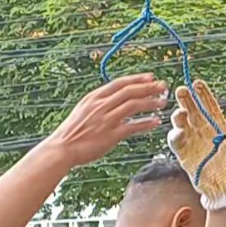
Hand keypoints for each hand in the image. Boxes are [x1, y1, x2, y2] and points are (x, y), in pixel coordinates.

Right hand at [42, 74, 166, 166]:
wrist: (62, 148)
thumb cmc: (72, 131)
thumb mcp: (83, 110)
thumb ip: (99, 103)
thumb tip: (115, 98)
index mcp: (94, 97)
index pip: (119, 83)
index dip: (137, 79)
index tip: (151, 77)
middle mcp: (101, 105)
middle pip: (129, 91)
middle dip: (148, 87)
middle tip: (163, 86)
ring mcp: (106, 120)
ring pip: (133, 106)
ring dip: (150, 103)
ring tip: (163, 102)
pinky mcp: (110, 135)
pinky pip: (132, 126)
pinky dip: (146, 123)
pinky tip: (156, 122)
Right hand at [167, 79, 225, 208]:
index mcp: (218, 126)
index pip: (209, 105)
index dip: (202, 94)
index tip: (197, 83)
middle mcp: (203, 131)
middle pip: (192, 110)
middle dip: (186, 99)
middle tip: (181, 90)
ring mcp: (193, 142)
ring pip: (181, 123)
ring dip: (179, 116)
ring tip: (181, 112)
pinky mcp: (184, 155)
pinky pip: (176, 142)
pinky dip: (175, 135)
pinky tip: (179, 131)